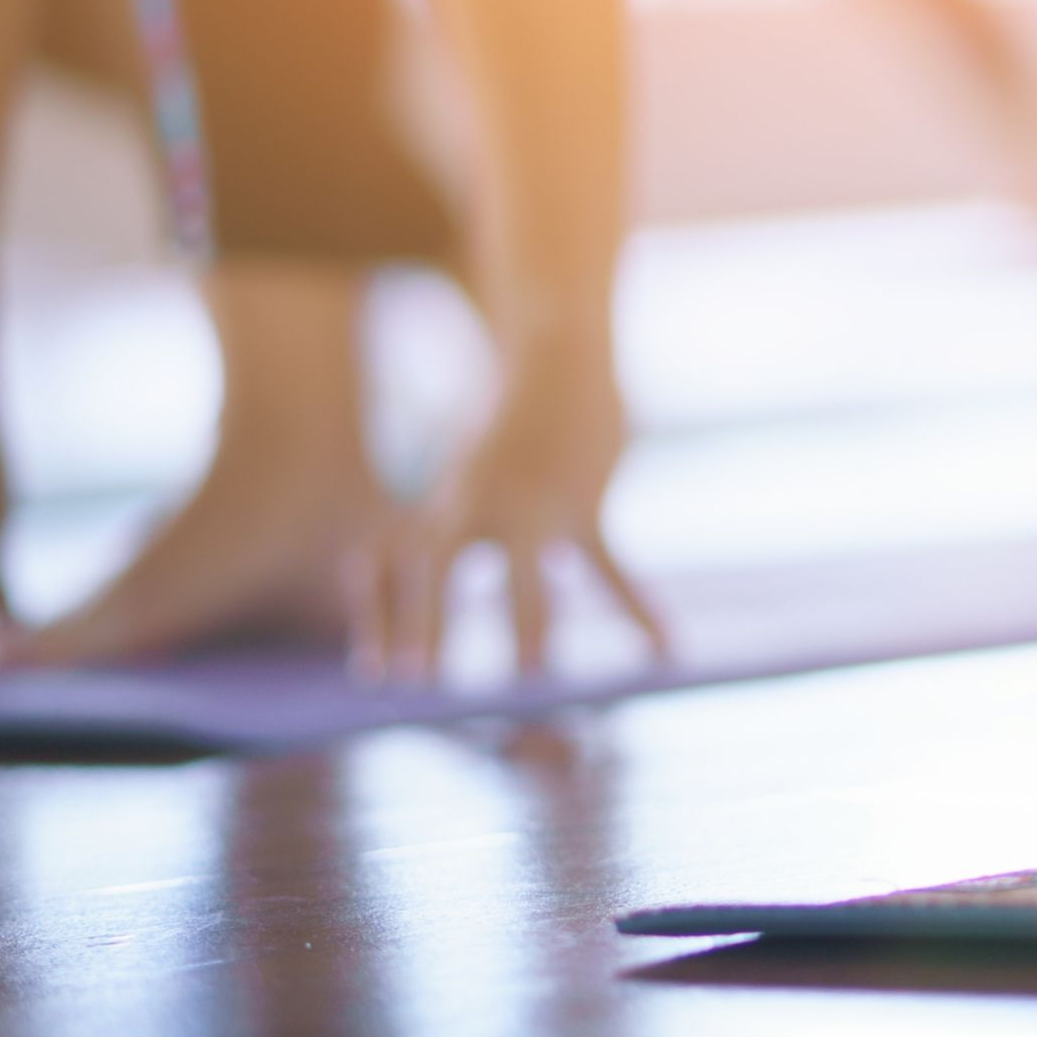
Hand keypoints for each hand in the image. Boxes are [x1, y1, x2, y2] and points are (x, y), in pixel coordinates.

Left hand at [383, 331, 664, 682]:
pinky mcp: (583, 504)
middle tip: (420, 682)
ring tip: (534, 681)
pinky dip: (638, 612)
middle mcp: (474, 505)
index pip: (392, 564)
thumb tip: (414, 588)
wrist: (556, 354)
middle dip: (428, 621)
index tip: (373, 677)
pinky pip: (610, 569)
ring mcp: (531, 505)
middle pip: (438, 566)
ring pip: (527, 576)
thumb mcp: (463, 478)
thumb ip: (444, 533)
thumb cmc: (507, 432)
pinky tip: (663, 651)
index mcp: (440, 506)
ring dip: (530, 628)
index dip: (378, 619)